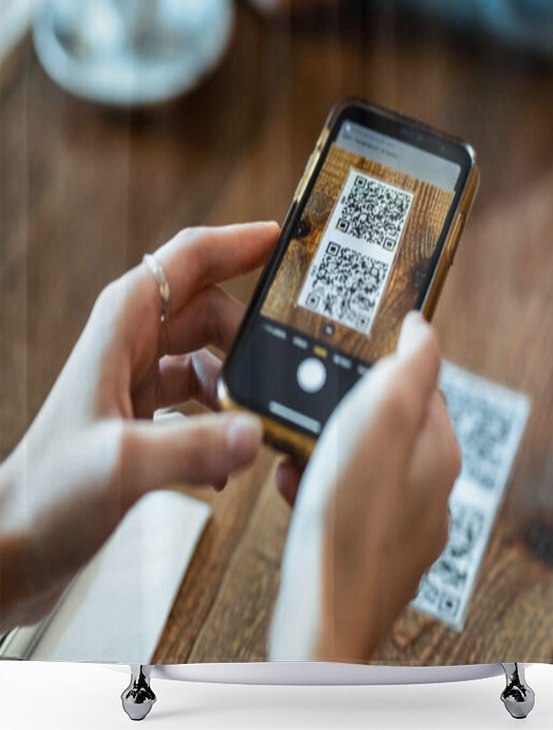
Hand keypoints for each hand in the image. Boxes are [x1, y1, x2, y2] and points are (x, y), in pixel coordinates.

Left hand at [0, 223, 277, 632]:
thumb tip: (256, 432)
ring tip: (258, 422)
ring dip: (241, 383)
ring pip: (213, 354)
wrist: (17, 545)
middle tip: (291, 364)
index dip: (241, 241)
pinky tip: (226, 462)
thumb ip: (191, 448)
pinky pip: (204, 398)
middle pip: (214, 308)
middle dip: (254, 333)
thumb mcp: (120, 466)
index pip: (192, 258)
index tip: (287, 240)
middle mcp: (134, 342)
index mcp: (126, 324)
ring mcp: (141, 378)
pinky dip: (224, 420)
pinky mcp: (147, 413)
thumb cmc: (46, 497)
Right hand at [269, 312, 460, 661]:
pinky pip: (347, 505)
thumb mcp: (382, 416)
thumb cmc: (349, 518)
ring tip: (298, 462)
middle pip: (387, 428)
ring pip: (363, 467)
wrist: (322, 617)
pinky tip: (297, 497)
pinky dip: (320, 493)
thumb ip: (411, 366)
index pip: (422, 386)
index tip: (347, 371)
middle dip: (344, 418)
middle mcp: (431, 489)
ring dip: (326, 455)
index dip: (380, 373)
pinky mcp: (374, 552)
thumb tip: (423, 327)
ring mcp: (405, 525)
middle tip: (313, 421)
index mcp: (440, 451)